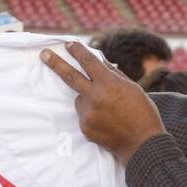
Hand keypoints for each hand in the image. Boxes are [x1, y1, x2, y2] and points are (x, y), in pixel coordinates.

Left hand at [40, 42, 164, 160]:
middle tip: (44, 54)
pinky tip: (107, 122)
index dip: (78, 51)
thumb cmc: (142, 113)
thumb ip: (114, 75)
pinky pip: (84, 115)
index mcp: (108, 83)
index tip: (69, 44)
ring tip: (108, 111)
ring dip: (88, 100)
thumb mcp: (132, 88)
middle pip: (70, 76)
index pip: (88, 62)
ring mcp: (88, 113)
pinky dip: (92, 115)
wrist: (142, 143)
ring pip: (80, 100)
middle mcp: (95, 96)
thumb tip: (100, 64)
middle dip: (55, 63)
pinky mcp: (84, 127)